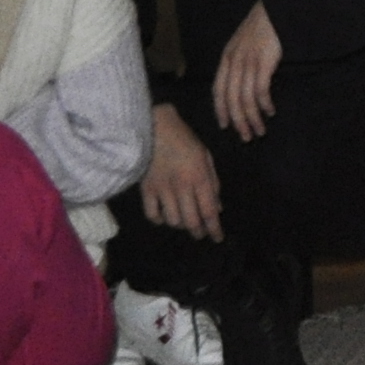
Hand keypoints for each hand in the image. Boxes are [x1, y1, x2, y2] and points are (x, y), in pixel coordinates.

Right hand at [140, 111, 222, 238]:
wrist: (153, 126)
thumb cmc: (183, 139)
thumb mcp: (205, 156)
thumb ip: (213, 182)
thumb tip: (218, 207)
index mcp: (199, 177)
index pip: (209, 211)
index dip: (215, 228)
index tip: (218, 238)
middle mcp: (182, 187)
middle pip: (191, 221)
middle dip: (198, 231)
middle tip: (200, 233)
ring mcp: (162, 190)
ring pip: (173, 221)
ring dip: (180, 225)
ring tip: (183, 220)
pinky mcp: (146, 189)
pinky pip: (152, 214)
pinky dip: (159, 219)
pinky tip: (164, 215)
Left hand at [212, 0, 283, 138]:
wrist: (276, 8)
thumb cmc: (263, 27)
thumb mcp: (243, 44)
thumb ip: (239, 62)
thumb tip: (240, 87)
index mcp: (227, 58)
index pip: (218, 90)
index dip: (220, 110)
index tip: (225, 126)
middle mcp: (234, 61)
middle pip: (231, 99)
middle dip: (238, 121)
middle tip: (246, 137)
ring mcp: (248, 61)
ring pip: (245, 98)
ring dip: (252, 118)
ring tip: (260, 130)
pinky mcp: (264, 61)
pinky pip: (260, 90)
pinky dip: (264, 104)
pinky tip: (270, 111)